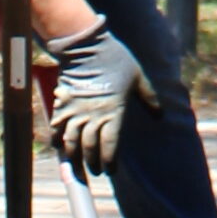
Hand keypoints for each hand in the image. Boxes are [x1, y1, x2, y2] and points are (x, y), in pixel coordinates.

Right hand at [48, 27, 149, 169]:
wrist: (88, 46)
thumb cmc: (116, 60)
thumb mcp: (139, 78)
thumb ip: (149, 98)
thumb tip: (160, 116)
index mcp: (113, 112)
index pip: (110, 145)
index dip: (110, 161)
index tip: (111, 171)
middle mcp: (93, 116)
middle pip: (90, 148)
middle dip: (92, 164)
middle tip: (95, 171)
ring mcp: (75, 111)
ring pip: (71, 143)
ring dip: (73, 159)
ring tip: (76, 170)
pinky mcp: (61, 104)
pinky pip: (56, 128)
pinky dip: (56, 140)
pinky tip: (59, 148)